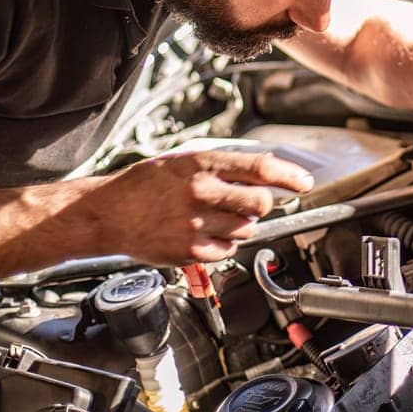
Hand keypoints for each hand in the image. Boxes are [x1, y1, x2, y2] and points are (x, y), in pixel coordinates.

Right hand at [96, 149, 313, 263]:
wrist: (109, 213)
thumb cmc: (146, 185)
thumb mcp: (183, 161)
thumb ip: (221, 167)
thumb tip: (262, 173)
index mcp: (201, 165)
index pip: (259, 168)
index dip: (289, 176)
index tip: (304, 182)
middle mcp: (201, 192)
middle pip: (261, 203)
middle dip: (260, 205)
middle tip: (246, 204)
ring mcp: (196, 224)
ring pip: (246, 229)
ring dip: (239, 225)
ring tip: (211, 218)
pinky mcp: (190, 250)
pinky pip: (227, 251)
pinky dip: (222, 245)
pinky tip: (201, 234)